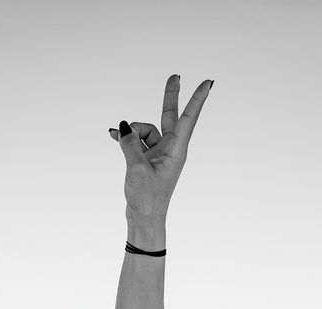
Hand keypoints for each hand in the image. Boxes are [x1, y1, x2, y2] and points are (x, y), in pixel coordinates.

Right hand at [110, 74, 212, 219]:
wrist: (143, 219)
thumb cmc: (147, 199)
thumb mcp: (137, 169)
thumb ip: (129, 144)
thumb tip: (122, 127)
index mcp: (176, 151)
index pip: (188, 119)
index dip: (197, 99)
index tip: (208, 83)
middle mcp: (170, 150)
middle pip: (170, 116)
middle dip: (170, 97)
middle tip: (175, 75)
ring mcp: (158, 154)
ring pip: (144, 131)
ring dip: (130, 133)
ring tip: (120, 141)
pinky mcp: (146, 159)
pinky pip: (135, 141)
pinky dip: (125, 138)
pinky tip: (112, 135)